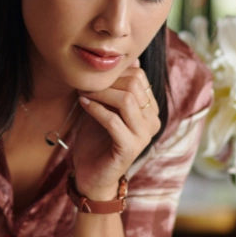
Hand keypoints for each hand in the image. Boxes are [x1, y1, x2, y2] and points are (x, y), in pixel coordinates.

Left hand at [71, 60, 159, 199]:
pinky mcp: (129, 148)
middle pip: (135, 85)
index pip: (140, 77)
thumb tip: (128, 61)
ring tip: (83, 93)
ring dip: (100, 93)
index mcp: (150, 110)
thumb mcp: (105, 107)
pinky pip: (114, 121)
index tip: (93, 77)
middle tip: (85, 84)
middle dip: (107, 81)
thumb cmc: (97, 140)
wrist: (91, 175)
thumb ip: (114, 88)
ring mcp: (144, 136)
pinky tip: (83, 104)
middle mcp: (153, 122)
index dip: (115, 72)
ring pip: (126, 100)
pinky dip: (96, 109)